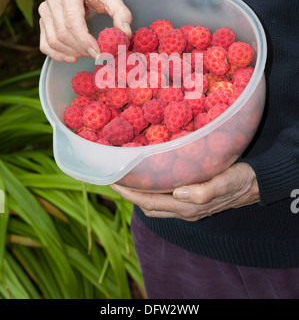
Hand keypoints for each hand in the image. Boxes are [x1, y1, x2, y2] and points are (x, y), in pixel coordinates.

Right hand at [39, 0, 131, 61]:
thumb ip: (121, 13)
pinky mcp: (42, 20)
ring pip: (53, 41)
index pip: (73, 20)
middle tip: (98, 54)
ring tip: (88, 53)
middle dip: (81, 48)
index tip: (98, 52)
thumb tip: (125, 33)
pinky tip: (73, 58)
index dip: (84, 40)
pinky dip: (57, 55)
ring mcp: (44, 9)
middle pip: (62, 33)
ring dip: (71, 52)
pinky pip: (45, 44)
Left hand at [111, 162, 259, 221]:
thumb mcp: (225, 182)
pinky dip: (153, 191)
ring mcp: (188, 206)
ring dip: (140, 194)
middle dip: (130, 194)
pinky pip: (166, 199)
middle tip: (116, 176)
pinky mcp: (193, 199)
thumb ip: (204, 191)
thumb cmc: (240, 180)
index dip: (129, 194)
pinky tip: (152, 177)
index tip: (113, 181)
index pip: (149, 203)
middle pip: (148, 206)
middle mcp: (184, 209)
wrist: (256, 183)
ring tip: (130, 177)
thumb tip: (179, 193)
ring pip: (156, 204)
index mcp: (188, 206)